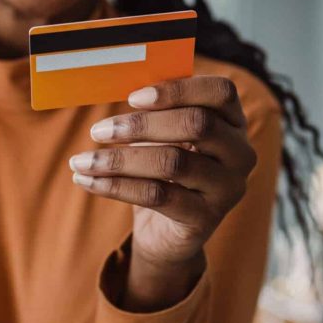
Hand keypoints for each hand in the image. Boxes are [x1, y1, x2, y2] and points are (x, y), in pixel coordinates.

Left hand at [70, 77, 255, 308]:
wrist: (168, 234)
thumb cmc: (163, 174)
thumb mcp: (162, 138)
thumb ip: (154, 113)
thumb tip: (119, 88)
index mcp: (234, 122)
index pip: (220, 93)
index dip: (178, 90)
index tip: (133, 97)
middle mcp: (240, 154)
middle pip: (196, 124)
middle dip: (141, 125)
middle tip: (98, 131)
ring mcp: (227, 188)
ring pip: (173, 162)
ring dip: (119, 160)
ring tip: (82, 161)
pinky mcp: (205, 219)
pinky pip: (157, 196)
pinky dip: (116, 186)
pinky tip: (88, 181)